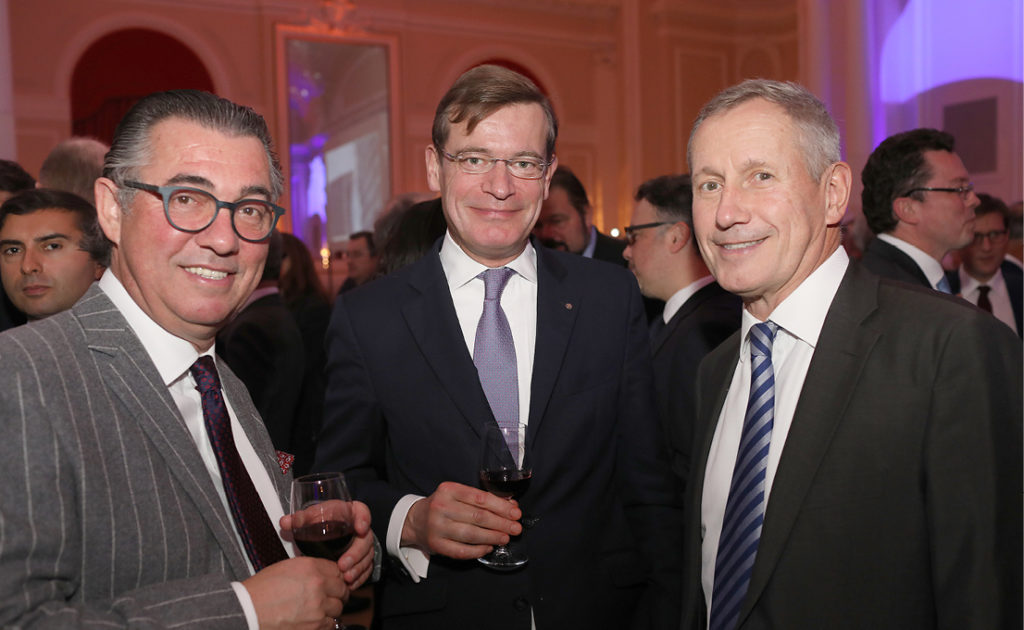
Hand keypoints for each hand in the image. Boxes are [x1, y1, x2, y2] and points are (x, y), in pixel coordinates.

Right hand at [243, 556, 347, 629]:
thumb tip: (322, 575)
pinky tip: (315, 621)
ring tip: (320, 610)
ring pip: (338, 608)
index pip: (337, 570)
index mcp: (310, 567)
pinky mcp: (315, 625)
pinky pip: (331, 624)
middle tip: (332, 597)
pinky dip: (326, 623)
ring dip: (332, 609)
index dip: (336, 577)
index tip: (334, 583)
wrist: (248, 611)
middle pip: (342, 589)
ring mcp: (318, 606)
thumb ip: (308, 569)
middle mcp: (318, 584)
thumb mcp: (286, 568)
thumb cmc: (260, 590)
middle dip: (338, 593)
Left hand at [280, 500, 374, 587]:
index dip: (364, 519)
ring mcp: (363, 544)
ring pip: (368, 555)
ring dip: (358, 568)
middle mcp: (360, 527)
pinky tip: (351, 584)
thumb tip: (285, 522)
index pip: (362, 511)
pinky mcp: (364, 558)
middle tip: (343, 565)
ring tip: (346, 578)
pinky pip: (367, 567)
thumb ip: (300, 519)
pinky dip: (360, 577)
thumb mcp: (311, 517)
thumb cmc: (322, 520)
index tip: (360, 528)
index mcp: (349, 512)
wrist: (327, 529)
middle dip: (356, 553)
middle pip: (366, 539)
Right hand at [401, 481, 521, 559]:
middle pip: (478, 516)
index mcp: (449, 490)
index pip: (480, 498)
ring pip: (472, 534)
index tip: (515, 513)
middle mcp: (441, 507)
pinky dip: (478, 550)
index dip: (501, 507)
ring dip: (493, 537)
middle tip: (516, 528)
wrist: (415, 520)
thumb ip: (482, 500)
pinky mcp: (437, 545)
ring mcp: (437, 527)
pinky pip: (462, 551)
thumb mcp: (458, 495)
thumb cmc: (443, 506)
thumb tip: (510, 506)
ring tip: (505, 538)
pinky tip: (489, 547)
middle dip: (501, 523)